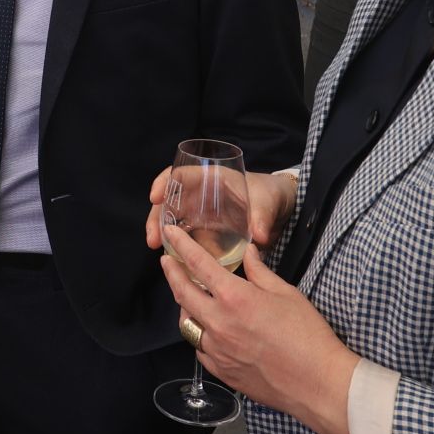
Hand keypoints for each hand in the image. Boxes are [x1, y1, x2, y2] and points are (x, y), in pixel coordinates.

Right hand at [146, 169, 296, 252]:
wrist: (280, 210)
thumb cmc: (270, 196)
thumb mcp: (267, 203)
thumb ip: (263, 218)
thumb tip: (260, 236)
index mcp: (214, 178)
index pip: (183, 174)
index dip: (165, 182)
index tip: (155, 198)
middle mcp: (202, 194)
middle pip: (171, 199)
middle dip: (157, 216)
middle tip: (153, 238)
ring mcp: (202, 212)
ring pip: (174, 218)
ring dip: (163, 231)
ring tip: (157, 248)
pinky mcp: (206, 229)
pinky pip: (186, 235)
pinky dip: (177, 245)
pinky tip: (174, 258)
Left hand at [160, 225, 358, 433]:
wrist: (317, 383)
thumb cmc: (308, 335)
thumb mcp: (286, 293)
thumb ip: (260, 272)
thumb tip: (249, 253)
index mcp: (234, 298)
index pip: (198, 264)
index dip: (181, 245)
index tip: (170, 233)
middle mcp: (218, 323)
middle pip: (182, 293)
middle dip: (171, 273)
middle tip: (167, 262)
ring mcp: (217, 350)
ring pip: (187, 324)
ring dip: (185, 306)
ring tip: (189, 296)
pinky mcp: (221, 372)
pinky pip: (200, 349)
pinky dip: (200, 335)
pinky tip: (208, 330)